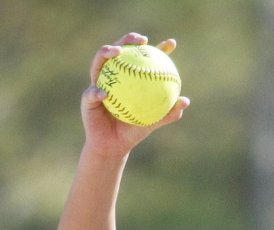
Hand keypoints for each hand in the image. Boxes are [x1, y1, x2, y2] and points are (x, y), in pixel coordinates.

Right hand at [82, 32, 189, 155]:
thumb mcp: (154, 121)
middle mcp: (113, 76)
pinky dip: (98, 92)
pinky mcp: (87, 97)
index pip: (144, 59)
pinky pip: (92, 93)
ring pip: (99, 62)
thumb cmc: (134, 131)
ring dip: (107, 53)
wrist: (114, 146)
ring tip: (118, 52)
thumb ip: (169, 112)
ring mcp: (98, 83)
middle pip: (119, 51)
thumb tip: (185, 100)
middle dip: (129, 40)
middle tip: (142, 39)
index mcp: (130, 78)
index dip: (158, 49)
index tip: (171, 44)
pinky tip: (105, 93)